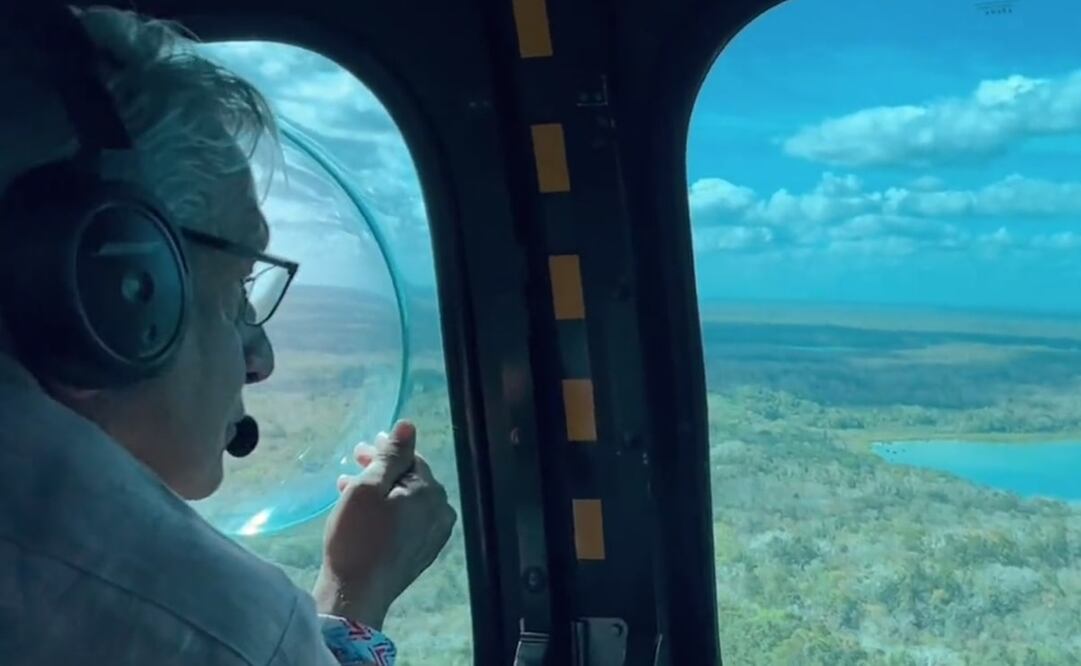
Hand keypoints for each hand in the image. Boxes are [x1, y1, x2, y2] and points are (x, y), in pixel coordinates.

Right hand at [312, 420, 456, 629]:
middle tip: (354, 461)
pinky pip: (407, 520)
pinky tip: (364, 510)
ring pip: (406, 500)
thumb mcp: (368, 487)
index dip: (385, 450)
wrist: (356, 594)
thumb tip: (408, 425)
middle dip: (382, 469)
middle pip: (410, 479)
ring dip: (380, 490)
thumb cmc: (358, 536)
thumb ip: (391, 455)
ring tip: (348, 486)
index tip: (362, 447)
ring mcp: (433, 535)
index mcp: (430, 492)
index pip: (410, 458)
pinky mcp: (422, 553)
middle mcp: (440, 512)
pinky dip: (387, 510)